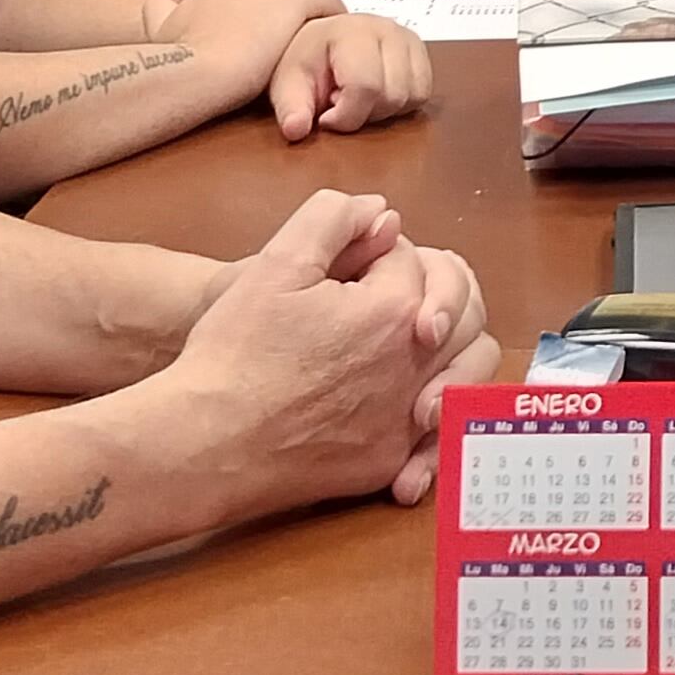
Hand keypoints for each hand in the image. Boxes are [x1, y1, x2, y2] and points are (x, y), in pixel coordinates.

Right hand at [158, 0, 330, 91]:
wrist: (199, 70)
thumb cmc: (182, 57)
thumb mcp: (158, 24)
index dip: (267, 17)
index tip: (266, 43)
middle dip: (291, 17)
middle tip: (291, 52)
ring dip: (310, 22)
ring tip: (307, 54)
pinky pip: (331, 7)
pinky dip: (329, 26)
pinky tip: (322, 51)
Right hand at [159, 192, 499, 514]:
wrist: (206, 442)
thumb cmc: (233, 355)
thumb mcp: (274, 265)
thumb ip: (333, 221)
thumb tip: (380, 213)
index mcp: (393, 311)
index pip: (410, 260)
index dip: (376, 254)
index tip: (341, 268)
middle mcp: (414, 367)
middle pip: (463, 311)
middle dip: (434, 290)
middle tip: (388, 294)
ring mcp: (405, 420)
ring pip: (469, 370)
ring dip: (453, 345)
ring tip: (420, 337)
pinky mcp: (390, 462)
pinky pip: (441, 432)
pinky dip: (439, 410)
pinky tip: (415, 403)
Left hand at [269, 12, 430, 138]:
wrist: (321, 39)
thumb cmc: (306, 60)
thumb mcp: (288, 83)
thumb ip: (291, 106)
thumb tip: (296, 130)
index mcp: (353, 31)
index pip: (366, 87)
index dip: (346, 115)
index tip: (326, 117)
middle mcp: (387, 29)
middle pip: (392, 96)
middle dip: (365, 112)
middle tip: (340, 101)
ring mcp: (408, 39)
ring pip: (411, 97)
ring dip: (384, 109)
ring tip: (359, 96)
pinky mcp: (420, 51)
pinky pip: (423, 93)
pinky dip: (402, 103)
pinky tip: (377, 94)